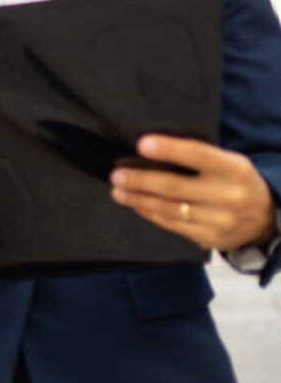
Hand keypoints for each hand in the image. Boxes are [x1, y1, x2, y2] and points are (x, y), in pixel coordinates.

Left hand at [110, 134, 278, 252]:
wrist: (265, 218)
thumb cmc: (235, 182)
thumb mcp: (228, 163)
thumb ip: (198, 157)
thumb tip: (149, 150)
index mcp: (234, 168)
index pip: (198, 155)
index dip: (169, 149)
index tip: (142, 144)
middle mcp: (228, 195)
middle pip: (175, 187)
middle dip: (140, 180)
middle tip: (116, 174)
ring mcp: (220, 220)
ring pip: (169, 209)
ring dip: (138, 199)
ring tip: (118, 190)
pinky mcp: (210, 238)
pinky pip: (172, 225)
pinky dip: (149, 213)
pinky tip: (136, 205)